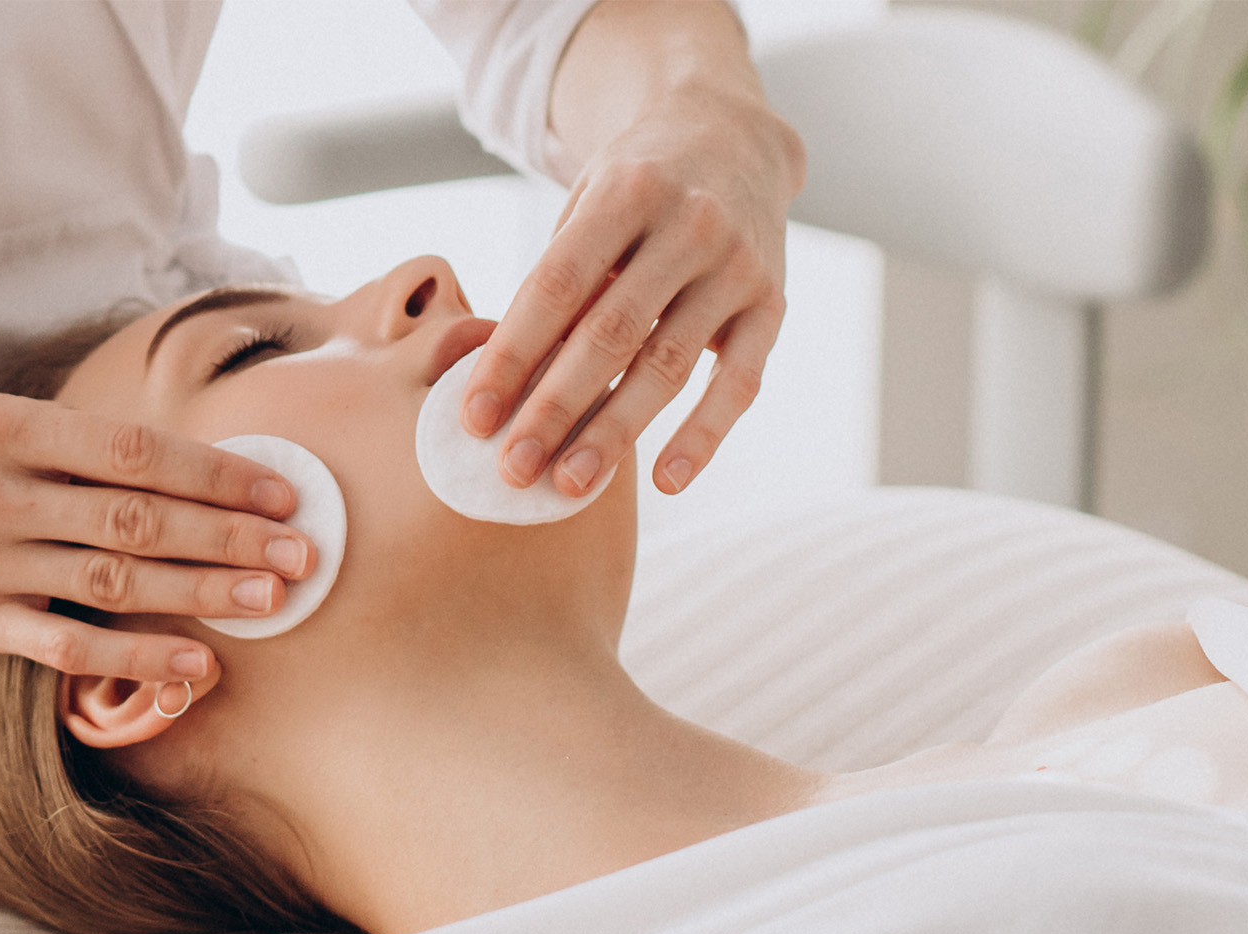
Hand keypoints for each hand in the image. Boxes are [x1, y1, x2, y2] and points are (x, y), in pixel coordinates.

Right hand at [0, 391, 313, 681]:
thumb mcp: (12, 420)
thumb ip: (92, 449)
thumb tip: (216, 481)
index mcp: (9, 427)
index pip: (134, 452)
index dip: (214, 474)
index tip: (281, 493)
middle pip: (135, 519)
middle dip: (227, 537)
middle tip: (301, 553)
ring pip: (112, 581)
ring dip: (200, 591)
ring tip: (270, 598)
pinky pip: (69, 645)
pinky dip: (138, 654)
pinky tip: (198, 659)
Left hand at [462, 82, 803, 496]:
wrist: (733, 136)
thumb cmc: (634, 187)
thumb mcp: (588, 202)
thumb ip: (558, 278)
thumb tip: (509, 381)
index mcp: (626, 193)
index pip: (555, 287)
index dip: (511, 357)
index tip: (474, 418)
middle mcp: (690, 225)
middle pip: (609, 335)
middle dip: (555, 409)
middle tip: (512, 469)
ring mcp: (737, 266)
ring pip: (668, 366)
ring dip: (614, 432)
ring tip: (568, 484)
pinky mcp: (773, 303)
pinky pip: (740, 381)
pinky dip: (704, 435)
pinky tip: (665, 480)